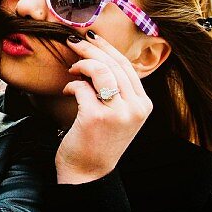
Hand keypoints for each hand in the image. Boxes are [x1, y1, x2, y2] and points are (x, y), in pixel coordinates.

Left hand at [55, 33, 151, 183]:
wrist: (88, 174)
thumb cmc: (97, 141)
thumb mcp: (118, 114)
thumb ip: (116, 90)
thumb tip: (98, 55)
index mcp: (144, 104)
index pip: (127, 66)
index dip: (107, 47)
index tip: (91, 37)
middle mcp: (136, 108)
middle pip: (113, 64)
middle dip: (90, 47)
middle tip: (73, 40)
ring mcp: (118, 113)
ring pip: (100, 70)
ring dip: (81, 63)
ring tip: (71, 69)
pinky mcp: (97, 117)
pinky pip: (82, 87)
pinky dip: (71, 84)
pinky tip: (67, 89)